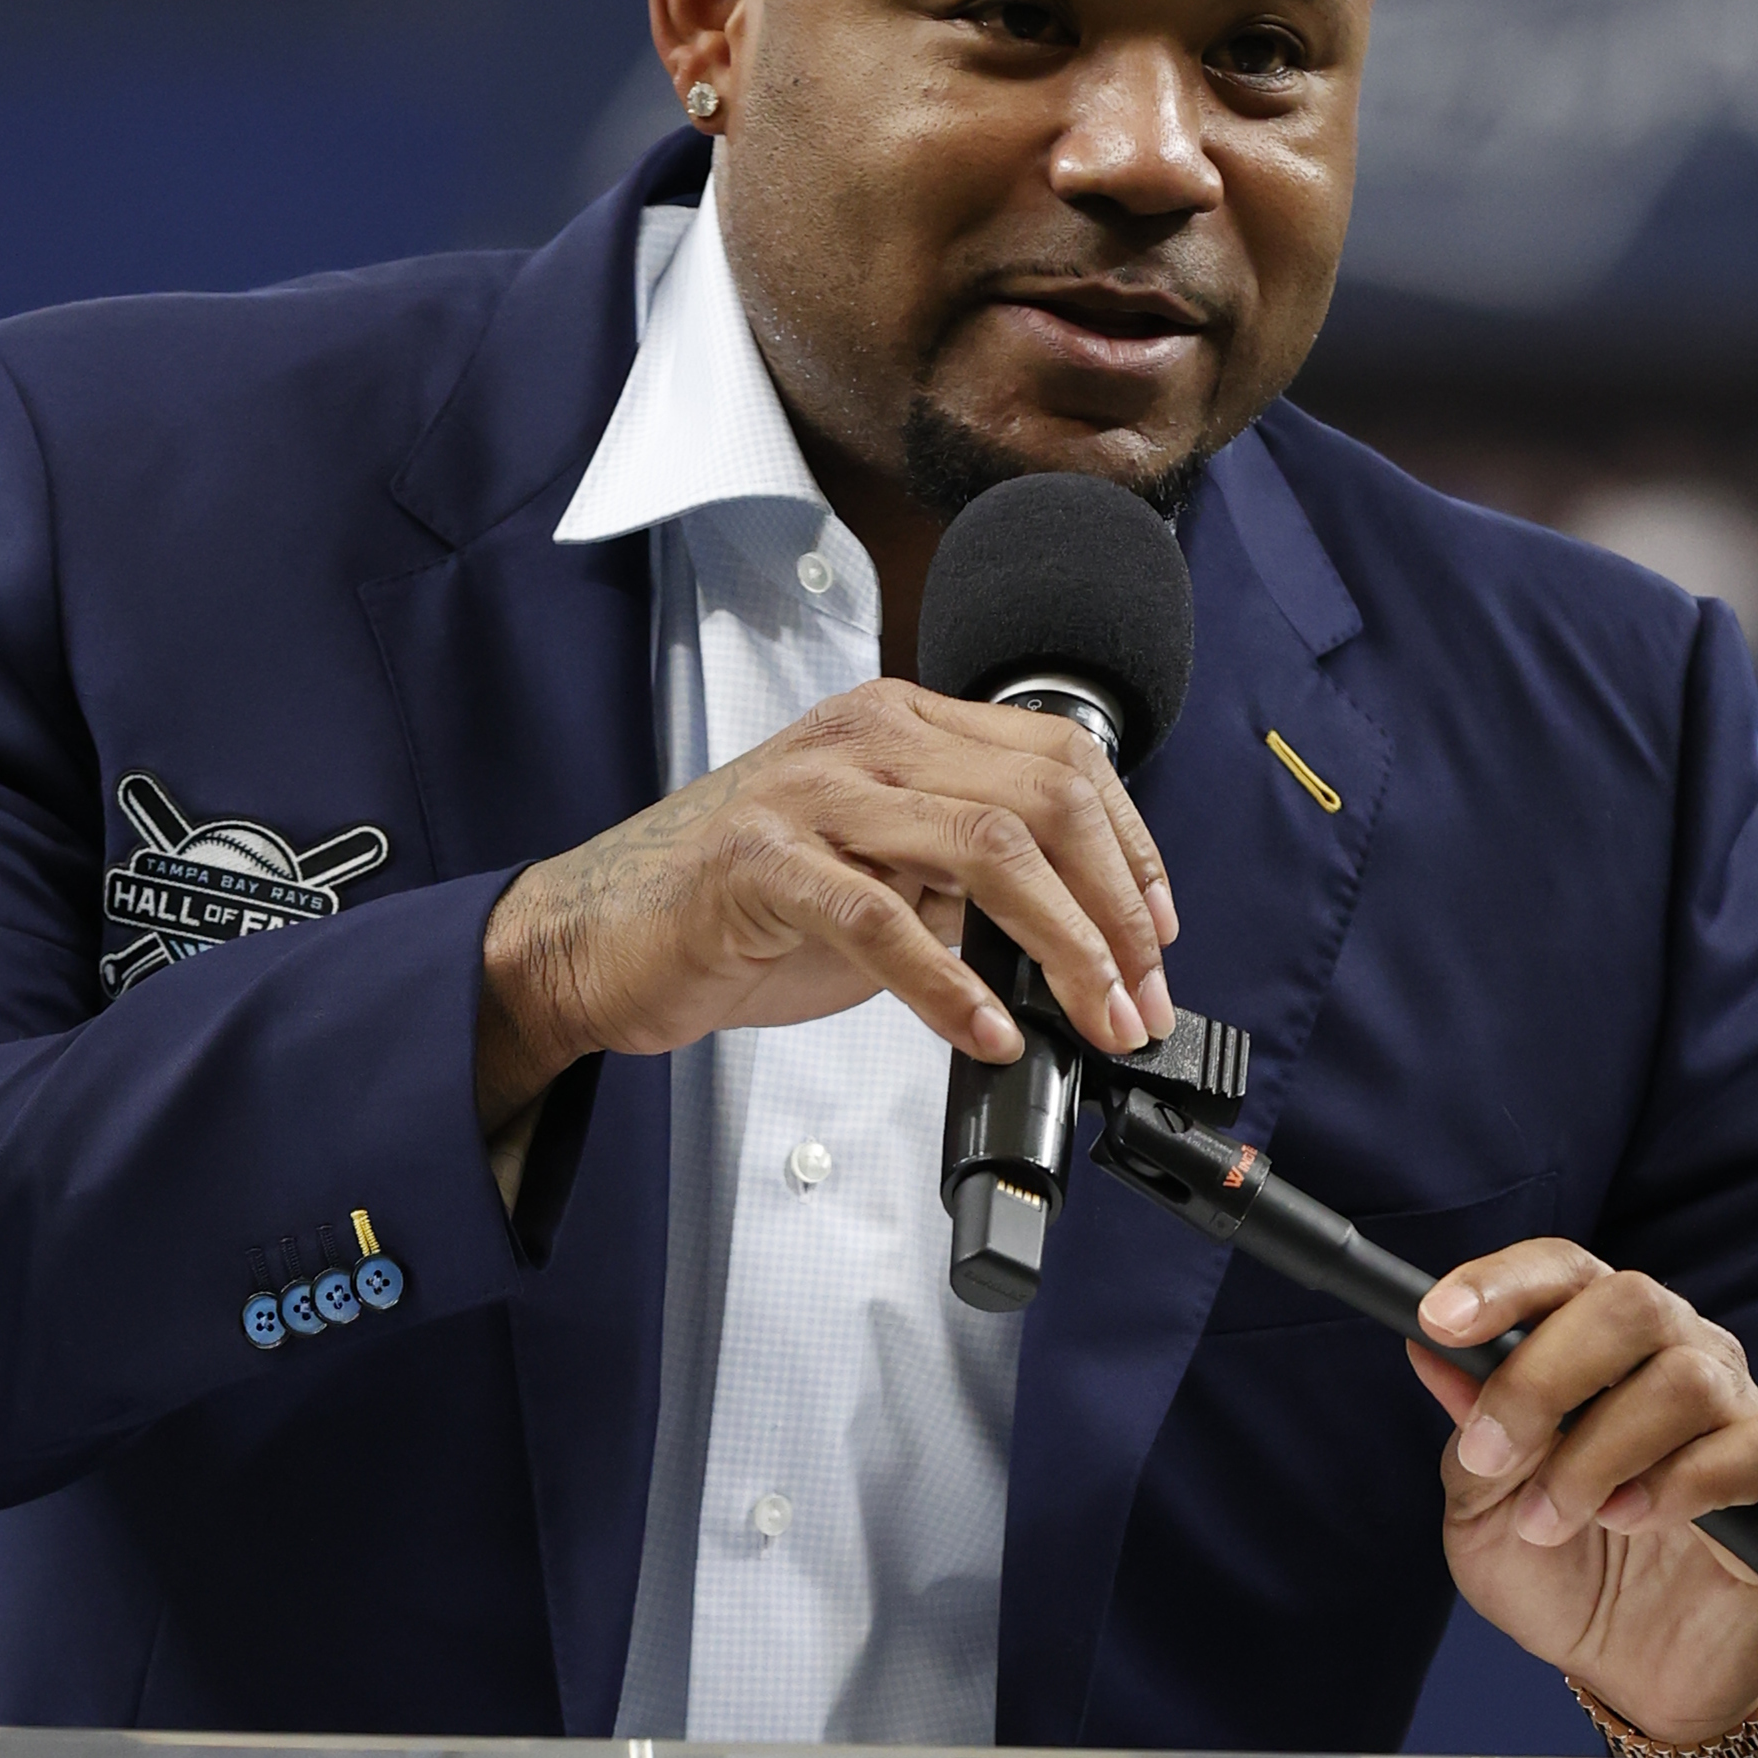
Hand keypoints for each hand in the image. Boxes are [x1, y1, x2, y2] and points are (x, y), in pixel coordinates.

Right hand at [473, 680, 1178, 1133]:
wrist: (600, 935)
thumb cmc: (738, 910)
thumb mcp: (881, 875)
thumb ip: (968, 884)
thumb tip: (1079, 945)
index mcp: (903, 724)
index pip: (1060, 758)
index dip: (1131, 847)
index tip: (1157, 933)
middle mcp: (866, 739)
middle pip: (1042, 801)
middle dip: (1115, 911)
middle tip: (1139, 997)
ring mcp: (813, 795)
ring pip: (987, 850)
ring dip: (1063, 949)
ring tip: (1093, 1018)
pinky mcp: (762, 865)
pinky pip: (883, 921)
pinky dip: (951, 988)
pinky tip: (990, 1033)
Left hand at [1406, 1242, 1757, 1751]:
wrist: (1639, 1676)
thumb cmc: (1566, 1577)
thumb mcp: (1484, 1514)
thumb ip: (1469, 1433)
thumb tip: (1428, 1351)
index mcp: (1602, 1349)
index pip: (1566, 1272)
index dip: (1504, 1283)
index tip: (1438, 1321)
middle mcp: (1681, 1358)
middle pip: (1632, 1302)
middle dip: (1542, 1376)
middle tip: (1494, 1456)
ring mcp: (1742, 1413)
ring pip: (1684, 1380)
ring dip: (1597, 1454)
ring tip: (1552, 1522)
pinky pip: (1757, 1447)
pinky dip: (1681, 1484)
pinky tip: (1631, 1522)